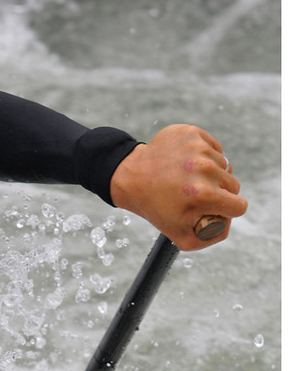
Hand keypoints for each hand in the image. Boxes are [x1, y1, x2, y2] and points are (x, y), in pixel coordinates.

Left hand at [109, 124, 247, 250]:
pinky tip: (187, 164)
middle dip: (220, 193)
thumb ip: (210, 237)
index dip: (228, 211)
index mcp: (203, 194)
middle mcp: (204, 169)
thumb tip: (227, 223)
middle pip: (234, 186)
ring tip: (188, 179)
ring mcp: (199, 148)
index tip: (215, 209)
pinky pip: (214, 148)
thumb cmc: (156, 207)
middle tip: (197, 195)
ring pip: (224, 166)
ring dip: (212, 174)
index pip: (239, 206)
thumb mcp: (179, 235)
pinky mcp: (193, 134)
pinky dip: (205, 157)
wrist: (132, 177)